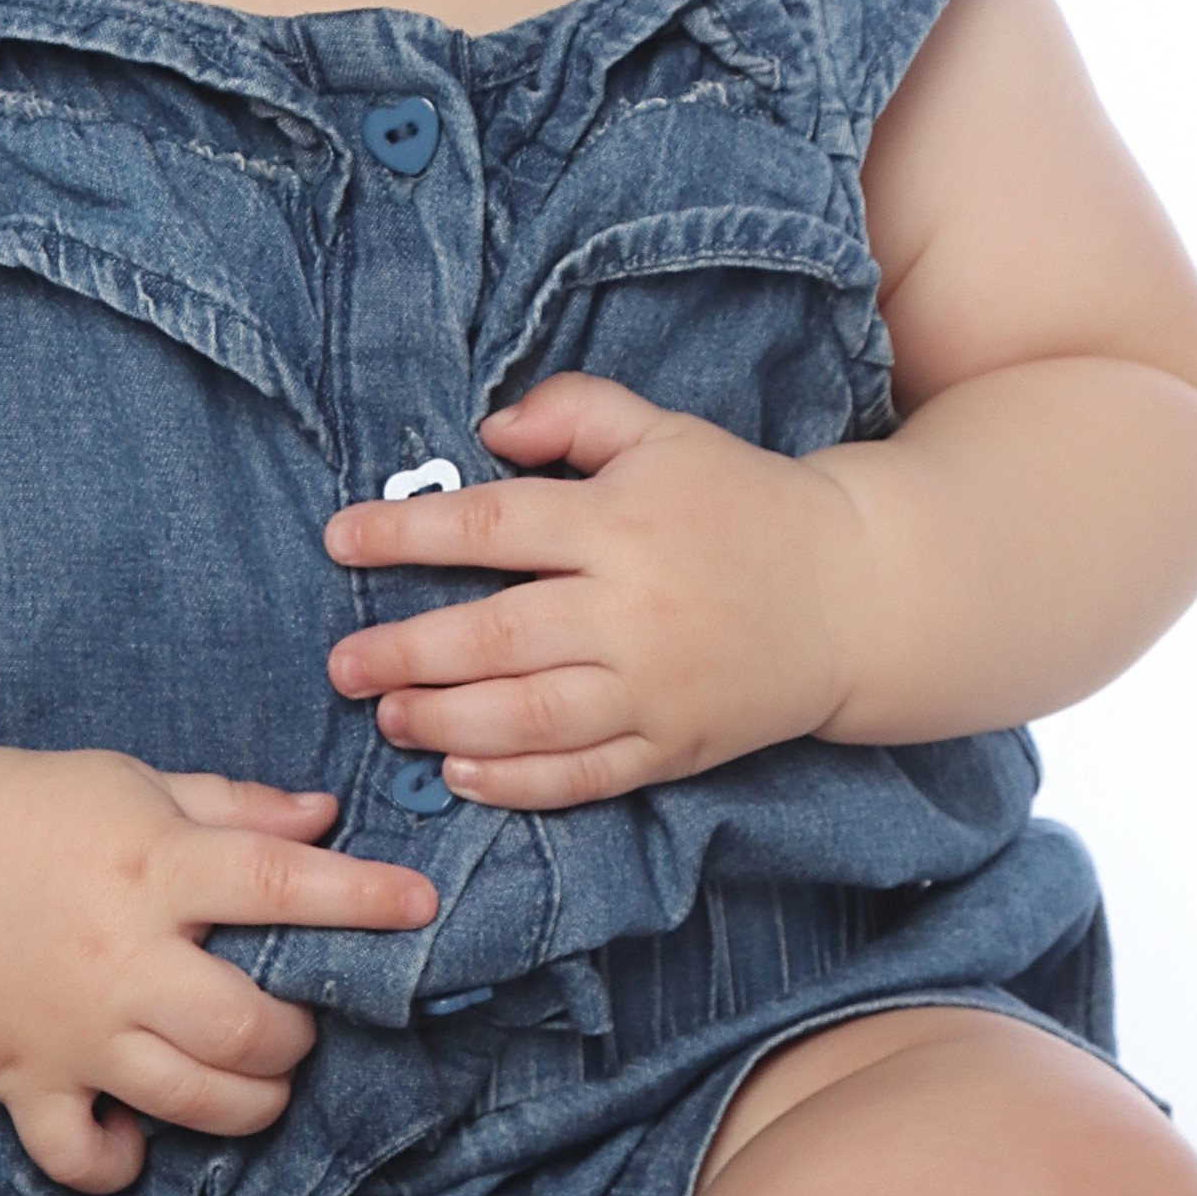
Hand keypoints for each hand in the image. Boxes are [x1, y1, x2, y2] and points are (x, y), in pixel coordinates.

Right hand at [0, 748, 437, 1194]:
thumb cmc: (34, 808)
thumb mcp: (137, 782)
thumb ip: (236, 806)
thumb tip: (328, 819)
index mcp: (155, 866)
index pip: (279, 884)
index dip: (360, 899)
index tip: (419, 907)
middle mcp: (120, 955)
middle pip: (245, 1026)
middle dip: (297, 1034)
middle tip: (294, 1019)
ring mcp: (71, 1028)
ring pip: (188, 1099)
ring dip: (247, 1102)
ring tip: (253, 1077)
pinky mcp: (22, 1078)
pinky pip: (78, 1156)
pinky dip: (119, 1162)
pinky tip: (140, 1134)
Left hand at [324, 375, 864, 809]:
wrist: (855, 594)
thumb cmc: (744, 503)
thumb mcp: (664, 432)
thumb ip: (573, 412)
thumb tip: (487, 430)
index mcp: (623, 521)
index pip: (493, 525)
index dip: (406, 533)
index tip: (341, 540)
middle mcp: (633, 609)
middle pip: (498, 634)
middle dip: (407, 652)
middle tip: (341, 663)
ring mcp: (655, 688)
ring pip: (531, 717)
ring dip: (445, 722)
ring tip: (389, 717)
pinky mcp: (675, 748)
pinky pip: (583, 776)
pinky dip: (516, 782)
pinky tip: (459, 774)